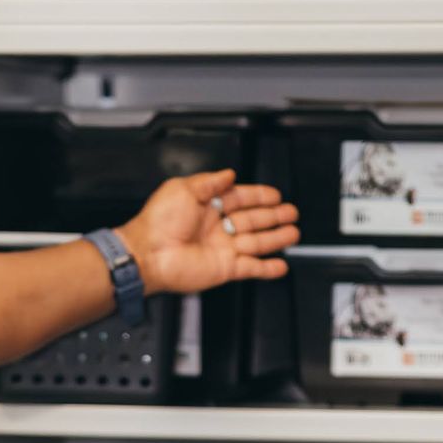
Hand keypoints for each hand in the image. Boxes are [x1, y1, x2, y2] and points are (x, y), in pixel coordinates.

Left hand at [122, 168, 298, 296]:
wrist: (148, 253)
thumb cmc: (157, 222)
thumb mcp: (183, 188)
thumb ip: (209, 182)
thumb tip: (228, 174)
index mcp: (207, 206)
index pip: (240, 198)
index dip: (259, 196)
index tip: (275, 195)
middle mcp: (216, 227)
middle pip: (253, 219)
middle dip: (274, 216)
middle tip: (291, 213)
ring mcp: (222, 249)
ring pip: (257, 242)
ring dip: (276, 238)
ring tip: (293, 233)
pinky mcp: (225, 268)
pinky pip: (251, 268)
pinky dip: (267, 268)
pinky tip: (280, 265)